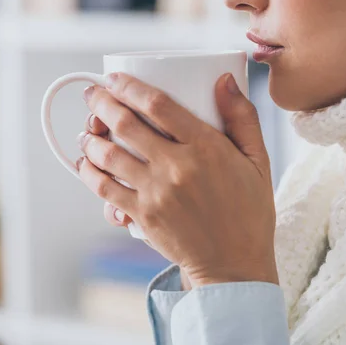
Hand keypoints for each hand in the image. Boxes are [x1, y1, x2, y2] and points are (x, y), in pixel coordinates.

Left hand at [77, 73, 277, 287]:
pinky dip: (89, 173)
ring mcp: (155, 193)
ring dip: (91, 137)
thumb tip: (226, 79)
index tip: (116, 79)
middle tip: (94, 95)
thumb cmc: (249, 212)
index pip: (159, 105)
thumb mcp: (259, 162)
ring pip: (108, 155)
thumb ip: (243, 118)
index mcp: (206, 148)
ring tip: (87, 130)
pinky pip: (105, 189)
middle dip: (102, 103)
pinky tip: (86, 164)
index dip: (130, 86)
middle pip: (126, 124)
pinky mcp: (142, 216)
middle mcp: (176, 167)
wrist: (235, 265)